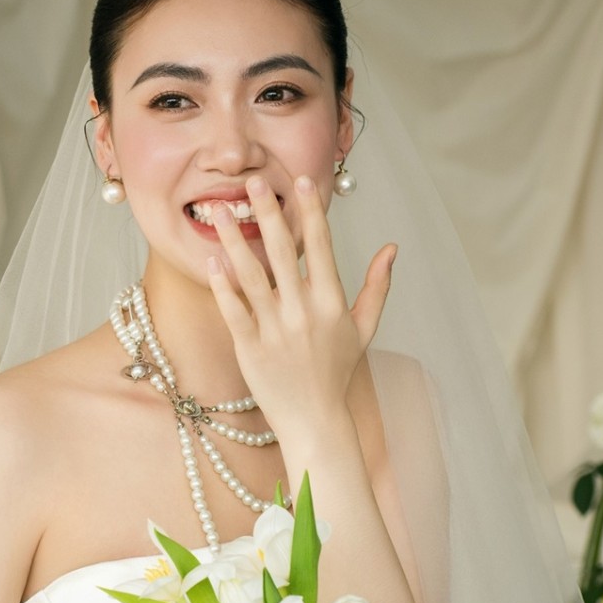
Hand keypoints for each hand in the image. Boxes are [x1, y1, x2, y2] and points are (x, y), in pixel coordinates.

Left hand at [207, 174, 395, 431]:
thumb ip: (377, 286)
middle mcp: (303, 312)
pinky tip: (210, 259)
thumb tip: (392, 247)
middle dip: (266, 213)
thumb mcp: (364, 328)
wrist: (314, 420)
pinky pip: (233, 310)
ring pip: (250, 275)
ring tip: (218, 210)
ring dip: (232, 240)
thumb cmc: (336, 372)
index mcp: (331, 302)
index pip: (319, 247)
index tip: (300, 182)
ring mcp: (275, 330)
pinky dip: (222, 284)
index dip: (310, 213)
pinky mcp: (250, 348)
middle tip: (252, 182)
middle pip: (281, 252)